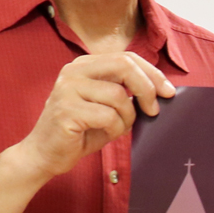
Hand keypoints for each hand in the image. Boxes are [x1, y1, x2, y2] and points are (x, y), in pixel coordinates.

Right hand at [13, 52, 175, 180]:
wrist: (45, 154)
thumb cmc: (80, 131)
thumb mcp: (106, 105)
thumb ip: (126, 92)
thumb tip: (161, 89)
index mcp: (84, 65)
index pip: (126, 58)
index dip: (152, 73)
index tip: (168, 92)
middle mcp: (73, 71)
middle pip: (124, 66)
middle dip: (147, 88)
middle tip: (154, 110)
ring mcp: (67, 89)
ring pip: (119, 96)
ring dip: (127, 118)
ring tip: (116, 128)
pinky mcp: (67, 110)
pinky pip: (108, 117)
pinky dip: (115, 129)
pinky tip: (104, 134)